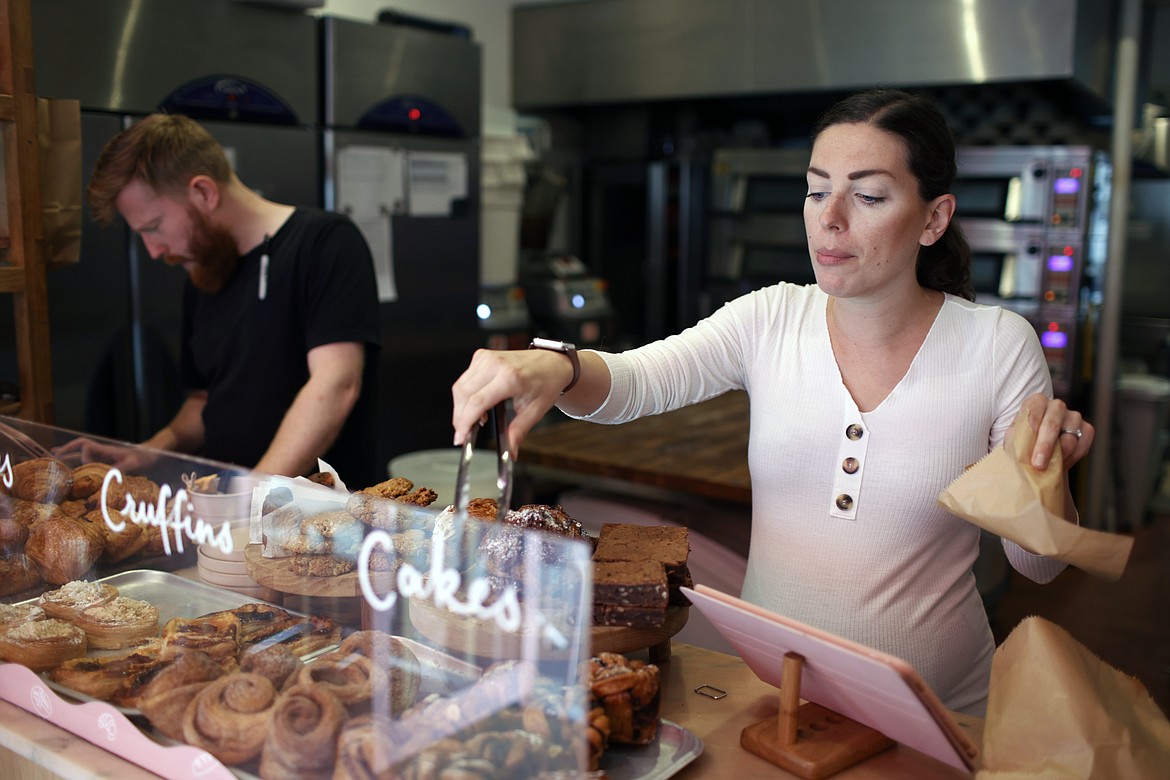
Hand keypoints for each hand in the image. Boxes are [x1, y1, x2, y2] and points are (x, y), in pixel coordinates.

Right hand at [53, 436, 155, 473]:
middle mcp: (101, 452)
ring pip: (81, 453)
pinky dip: (78, 462)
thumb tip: (107, 475)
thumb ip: (120, 468)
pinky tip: (73, 469)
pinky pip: (89, 461)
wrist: (151, 455)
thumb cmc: (143, 458)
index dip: (81, 452)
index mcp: (105, 450)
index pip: (87, 445)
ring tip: (55, 458)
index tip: (83, 462)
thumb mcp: (133, 464)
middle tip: (52, 454)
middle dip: (66, 449)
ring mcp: (103, 456)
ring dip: (69, 455)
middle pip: (79, 446)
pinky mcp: (106, 461)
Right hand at [451, 348, 572, 454]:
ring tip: (477, 419)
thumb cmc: (546, 383)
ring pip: (460, 386)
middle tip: (464, 433)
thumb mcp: (535, 411)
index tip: (461, 437)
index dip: (464, 422)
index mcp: (510, 378)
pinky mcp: (481, 356)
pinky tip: (478, 404)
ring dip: (461, 407)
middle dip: (459, 418)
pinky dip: (466, 395)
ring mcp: (486, 357)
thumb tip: (509, 452)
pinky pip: (464, 379)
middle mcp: (495, 364)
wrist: (551, 363)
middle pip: (463, 394)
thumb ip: (518, 432)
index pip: (477, 402)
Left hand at [1009, 394, 1093, 471]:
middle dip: (1045, 447)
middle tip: (1039, 465)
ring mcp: (1073, 416)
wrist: (1040, 447)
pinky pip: (1083, 445)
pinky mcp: (1086, 429)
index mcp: (1036, 402)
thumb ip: (1015, 441)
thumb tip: (1019, 452)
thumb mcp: (1014, 439)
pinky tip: (1061, 464)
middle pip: (1052, 424)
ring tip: (1048, 467)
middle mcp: (1056, 406)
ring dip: (1058, 456)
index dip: (1031, 434)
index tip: (1030, 452)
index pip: (1033, 414)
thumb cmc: (1024, 441)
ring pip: (1069, 438)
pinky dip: (1072, 458)